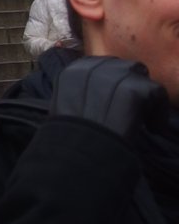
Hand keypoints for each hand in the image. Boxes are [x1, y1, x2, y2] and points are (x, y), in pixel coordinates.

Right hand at [51, 56, 168, 142]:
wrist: (79, 157)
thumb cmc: (70, 142)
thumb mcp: (65, 110)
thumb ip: (79, 94)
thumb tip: (98, 96)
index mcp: (72, 72)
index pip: (102, 65)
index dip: (114, 83)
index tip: (117, 103)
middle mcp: (92, 67)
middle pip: (123, 67)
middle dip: (131, 86)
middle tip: (132, 111)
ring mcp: (112, 76)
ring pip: (141, 76)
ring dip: (145, 97)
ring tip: (143, 120)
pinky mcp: (131, 90)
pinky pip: (156, 92)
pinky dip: (159, 112)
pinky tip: (152, 129)